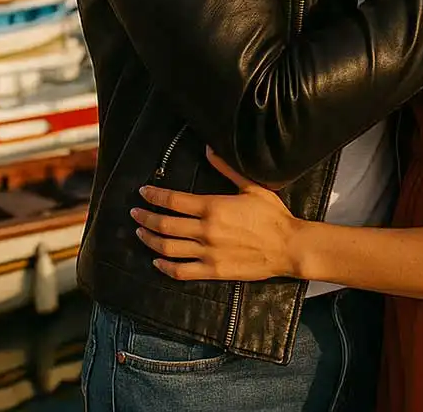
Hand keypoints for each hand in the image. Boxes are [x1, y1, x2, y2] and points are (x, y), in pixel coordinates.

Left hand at [131, 148, 298, 280]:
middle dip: (145, 217)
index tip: (144, 192)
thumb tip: (209, 150)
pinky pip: (180, 271)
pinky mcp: (212, 271)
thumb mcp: (252, 187)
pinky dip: (164, 267)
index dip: (155, 195)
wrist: (288, 247)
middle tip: (134, 213)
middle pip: (164, 224)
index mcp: (214, 207)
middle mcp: (205, 230)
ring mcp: (207, 252)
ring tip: (140, 232)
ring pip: (167, 248)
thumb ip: (227, 169)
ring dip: (150, 239)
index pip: (174, 200)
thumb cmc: (272, 215)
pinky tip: (157, 262)